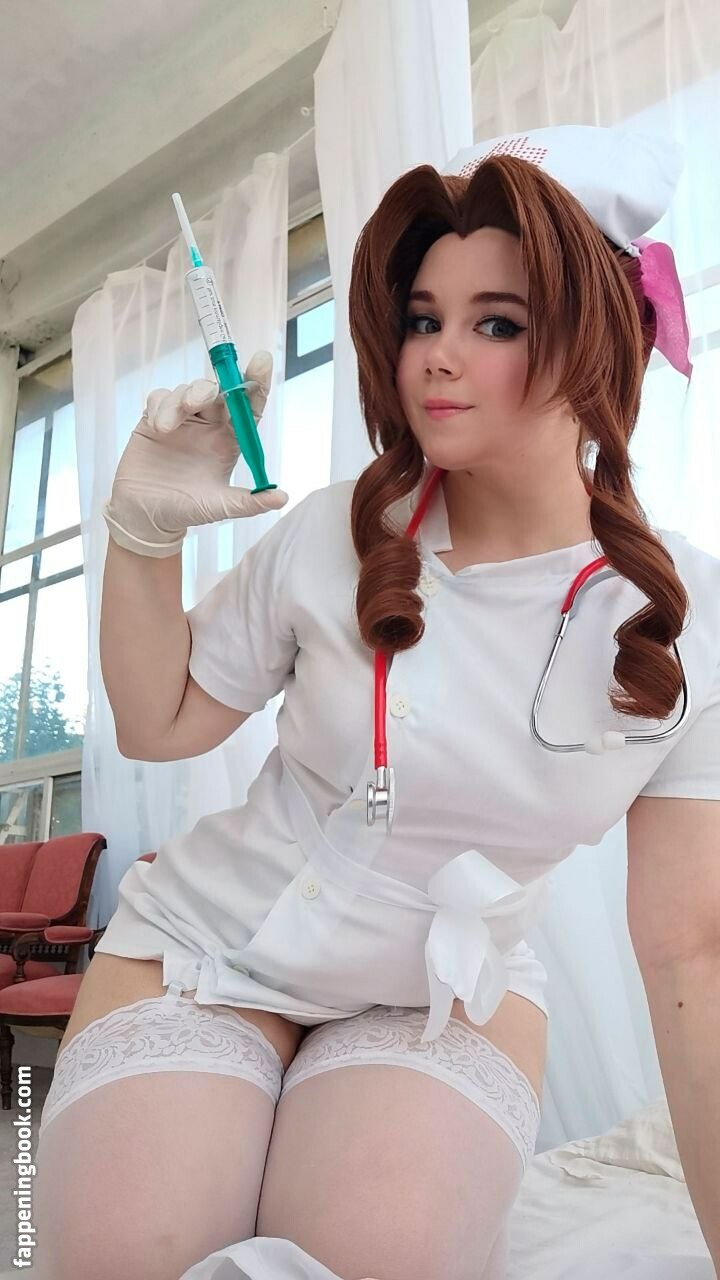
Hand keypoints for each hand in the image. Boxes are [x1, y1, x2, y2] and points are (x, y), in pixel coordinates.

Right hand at [102, 350, 287, 556]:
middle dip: (210, 386)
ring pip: (187, 390)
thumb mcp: (220, 507)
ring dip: (179, 401)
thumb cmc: (188, 510)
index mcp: (230, 439)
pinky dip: (160, 406)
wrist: (146, 514)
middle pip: (217, 389)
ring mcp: (183, 419)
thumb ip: (249, 502)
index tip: (263, 360)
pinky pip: (159, 397)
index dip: (256, 382)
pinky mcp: (155, 418)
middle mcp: (209, 425)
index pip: (248, 405)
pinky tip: (157, 427)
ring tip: (167, 427)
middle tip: (201, 399)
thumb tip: (282, 498)